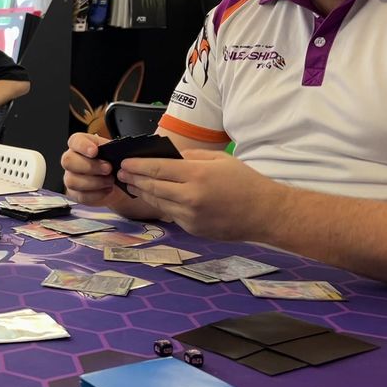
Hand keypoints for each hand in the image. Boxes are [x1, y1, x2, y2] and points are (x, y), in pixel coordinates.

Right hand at [61, 132, 128, 206]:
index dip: (82, 146)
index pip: (74, 141)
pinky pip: (80, 195)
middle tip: (108, 169)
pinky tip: (106, 190)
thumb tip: (116, 150)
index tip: (94, 151)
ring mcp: (70, 177)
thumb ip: (112, 149)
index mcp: (80, 145)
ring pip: (72, 180)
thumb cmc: (113, 163)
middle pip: (68, 161)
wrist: (118, 181)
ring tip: (109, 181)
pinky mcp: (74, 193)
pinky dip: (96, 194)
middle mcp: (72, 159)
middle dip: (90, 166)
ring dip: (94, 182)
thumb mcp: (115, 151)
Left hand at [118, 148, 287, 239]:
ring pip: (157, 202)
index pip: (157, 169)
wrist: (264, 213)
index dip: (137, 165)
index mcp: (197, 176)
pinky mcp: (192, 229)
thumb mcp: (220, 160)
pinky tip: (154, 197)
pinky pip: (170, 214)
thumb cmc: (245, 182)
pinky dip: (160, 204)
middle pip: (152, 186)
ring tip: (132, 184)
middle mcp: (190, 197)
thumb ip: (190, 158)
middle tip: (121, 173)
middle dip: (134, 179)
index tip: (125, 162)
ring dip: (142, 192)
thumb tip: (166, 157)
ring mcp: (190, 216)